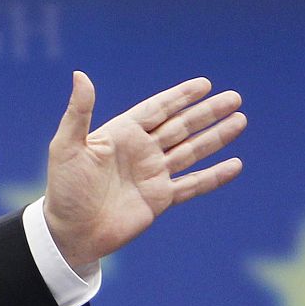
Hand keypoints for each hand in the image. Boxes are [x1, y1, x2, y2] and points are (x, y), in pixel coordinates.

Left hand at [43, 71, 245, 270]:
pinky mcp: (160, 199)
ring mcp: (153, 174)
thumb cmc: (64, 187)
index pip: (157, 109)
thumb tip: (80, 74)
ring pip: (192, 151)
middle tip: (235, 97)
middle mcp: (141, 151)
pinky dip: (214, 176)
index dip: (180, 97)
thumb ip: (79, 112)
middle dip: (207, 112)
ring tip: (240, 121)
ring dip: (216, 137)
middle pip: (181, 126)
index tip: (205, 84)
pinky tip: (235, 165)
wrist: (70, 231)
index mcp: (121, 133)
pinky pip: (193, 185)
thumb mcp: (68, 145)